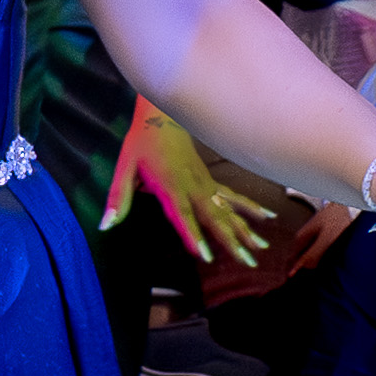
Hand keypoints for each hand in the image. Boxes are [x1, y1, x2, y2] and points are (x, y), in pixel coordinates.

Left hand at [102, 100, 284, 268]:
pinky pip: (234, 196)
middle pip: (214, 217)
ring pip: (228, 210)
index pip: (183, 215)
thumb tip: (106, 225)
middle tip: (247, 261)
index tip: (205, 255)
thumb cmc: (141, 142)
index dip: (193, 235)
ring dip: (245, 230)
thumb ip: (118, 198)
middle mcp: (192, 187)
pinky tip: (269, 217)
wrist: (162, 114)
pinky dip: (251, 207)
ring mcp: (206, 183)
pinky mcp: (211, 180)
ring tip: (261, 248)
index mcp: (170, 185)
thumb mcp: (124, 167)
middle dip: (231, 241)